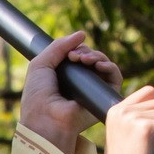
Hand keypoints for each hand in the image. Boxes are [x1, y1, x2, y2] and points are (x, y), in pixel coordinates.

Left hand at [17, 30, 123, 150]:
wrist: (47, 119)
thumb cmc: (38, 96)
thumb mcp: (40, 64)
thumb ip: (58, 46)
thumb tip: (82, 34)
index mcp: (64, 76)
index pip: (77, 55)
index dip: (75, 49)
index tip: (68, 54)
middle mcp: (79, 83)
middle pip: (91, 58)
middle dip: (85, 52)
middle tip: (74, 57)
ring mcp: (92, 90)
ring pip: (103, 65)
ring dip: (97, 56)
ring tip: (84, 60)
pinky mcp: (103, 97)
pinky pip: (115, 78)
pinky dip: (110, 67)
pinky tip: (99, 65)